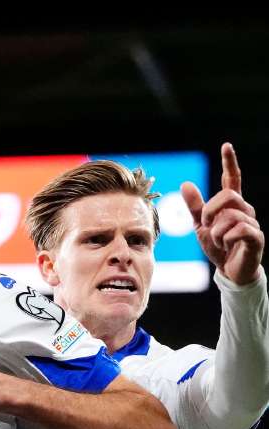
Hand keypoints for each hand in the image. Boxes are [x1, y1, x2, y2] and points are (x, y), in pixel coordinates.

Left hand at [181, 143, 263, 285]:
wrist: (229, 270)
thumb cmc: (218, 247)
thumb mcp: (200, 226)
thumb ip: (194, 207)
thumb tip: (185, 183)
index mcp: (231, 205)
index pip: (233, 179)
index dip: (229, 162)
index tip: (226, 146)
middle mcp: (245, 210)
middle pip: (227, 196)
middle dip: (209, 210)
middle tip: (205, 225)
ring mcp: (252, 222)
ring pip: (229, 216)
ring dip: (216, 232)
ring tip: (219, 241)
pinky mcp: (257, 236)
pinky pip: (237, 230)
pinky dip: (225, 239)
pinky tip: (228, 246)